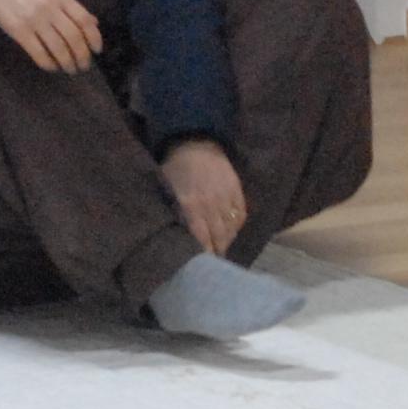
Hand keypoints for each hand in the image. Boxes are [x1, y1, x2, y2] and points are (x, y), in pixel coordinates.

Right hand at [0, 0, 102, 73]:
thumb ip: (72, 7)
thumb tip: (94, 23)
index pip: (84, 20)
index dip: (94, 38)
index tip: (97, 51)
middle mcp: (50, 8)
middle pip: (73, 37)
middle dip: (82, 56)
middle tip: (84, 66)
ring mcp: (34, 20)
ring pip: (58, 48)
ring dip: (68, 63)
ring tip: (70, 69)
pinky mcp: (19, 31)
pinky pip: (39, 53)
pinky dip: (49, 64)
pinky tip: (53, 67)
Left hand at [161, 139, 248, 257]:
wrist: (194, 143)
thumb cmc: (175, 171)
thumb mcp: (167, 192)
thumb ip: (174, 214)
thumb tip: (178, 239)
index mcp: (190, 206)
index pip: (201, 239)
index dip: (204, 254)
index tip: (203, 265)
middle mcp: (210, 204)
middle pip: (219, 237)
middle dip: (217, 252)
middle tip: (214, 263)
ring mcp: (226, 197)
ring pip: (231, 229)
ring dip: (227, 241)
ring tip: (222, 248)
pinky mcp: (237, 190)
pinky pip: (240, 215)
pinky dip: (236, 226)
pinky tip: (230, 231)